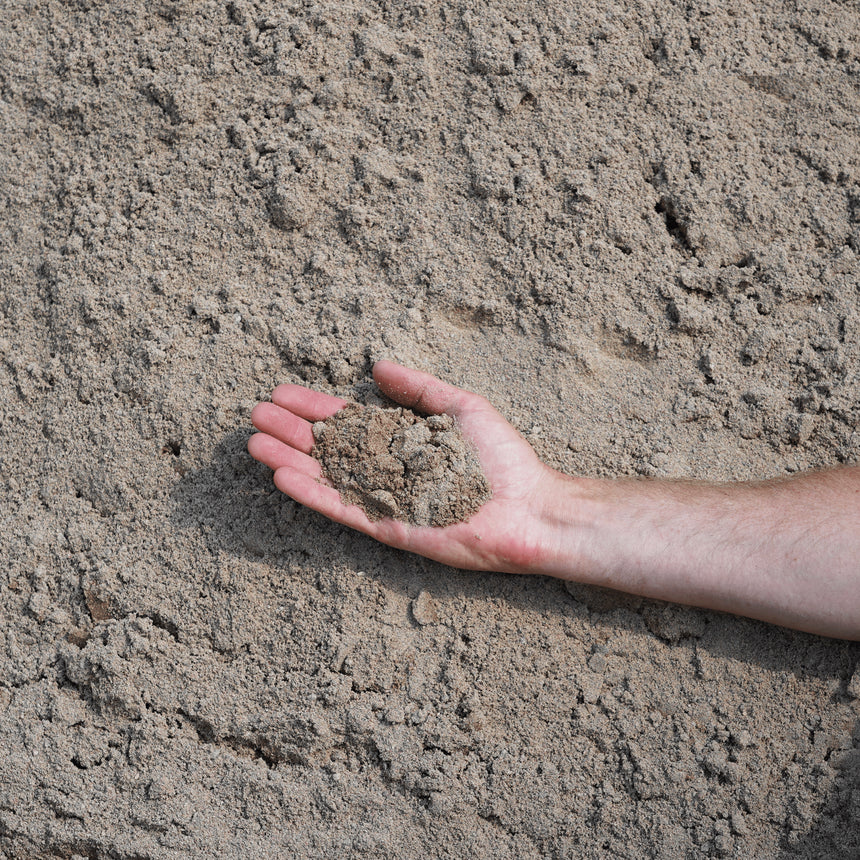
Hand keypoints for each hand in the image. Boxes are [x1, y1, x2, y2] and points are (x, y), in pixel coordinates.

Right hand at [247, 360, 561, 572]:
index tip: (281, 394)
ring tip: (255, 443)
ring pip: (327, 477)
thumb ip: (419, 388)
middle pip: (329, 448)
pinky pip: (343, 508)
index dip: (315, 408)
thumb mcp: (460, 408)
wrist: (527, 508)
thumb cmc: (501, 458)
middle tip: (256, 415)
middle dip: (292, 431)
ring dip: (290, 460)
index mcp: (402, 441)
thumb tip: (378, 366)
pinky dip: (312, 493)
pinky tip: (282, 476)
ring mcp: (385, 500)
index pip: (348, 422)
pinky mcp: (387, 528)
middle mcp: (388, 470)